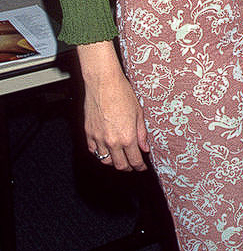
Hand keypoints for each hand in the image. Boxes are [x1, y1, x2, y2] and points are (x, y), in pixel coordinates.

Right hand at [77, 40, 149, 170]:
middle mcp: (112, 141)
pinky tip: (106, 149)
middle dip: (128, 167)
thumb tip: (144, 148)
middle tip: (133, 164)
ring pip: (106, 161)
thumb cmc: (122, 94)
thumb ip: (141, 134)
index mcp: (127, 137)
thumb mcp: (139, 113)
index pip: (135, 161)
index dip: (140, 167)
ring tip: (120, 157)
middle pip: (120, 165)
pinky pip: (93, 151)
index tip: (142, 167)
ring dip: (114, 162)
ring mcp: (98, 138)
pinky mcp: (88, 133)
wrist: (103, 82)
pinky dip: (100, 153)